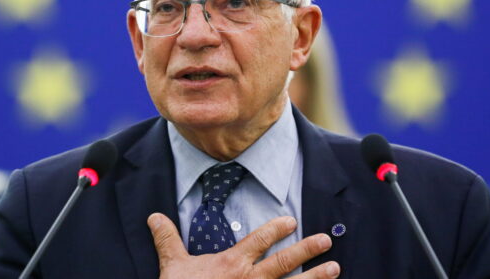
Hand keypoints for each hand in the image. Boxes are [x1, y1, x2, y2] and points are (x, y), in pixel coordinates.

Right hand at [147, 213, 340, 278]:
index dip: (275, 229)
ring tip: (335, 269)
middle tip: (325, 241)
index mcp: (232, 264)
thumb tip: (155, 216)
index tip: (290, 221)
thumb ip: (168, 240)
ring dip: (315, 278)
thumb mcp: (173, 266)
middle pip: (284, 262)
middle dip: (307, 250)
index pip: (259, 241)